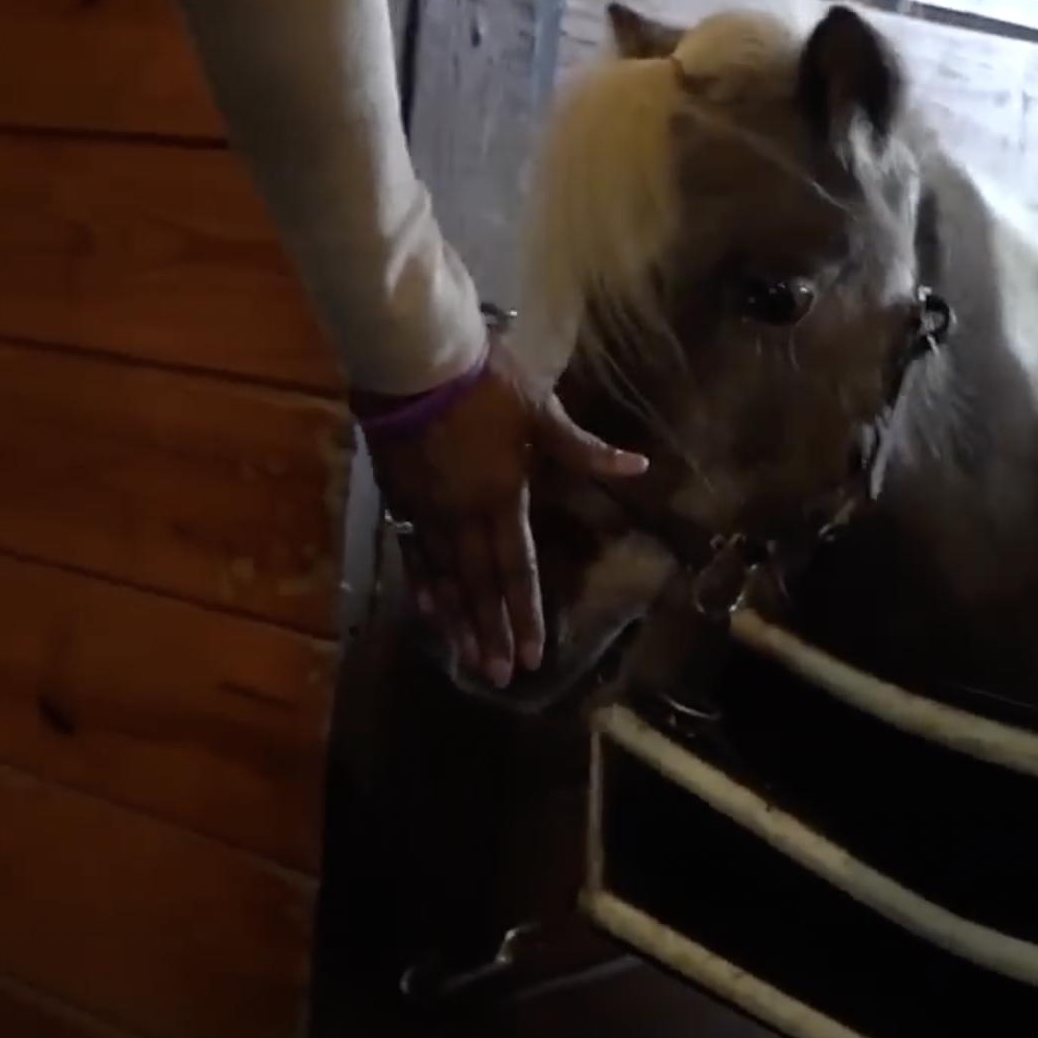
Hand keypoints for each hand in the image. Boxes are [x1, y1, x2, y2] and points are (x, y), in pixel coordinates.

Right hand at [366, 338, 646, 686]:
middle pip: (480, 586)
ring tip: (466, 662)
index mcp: (503, 498)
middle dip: (491, 633)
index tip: (533, 656)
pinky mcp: (399, 501)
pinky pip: (411, 553)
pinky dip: (420, 586)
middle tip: (498, 678)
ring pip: (445, 579)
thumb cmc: (485, 382)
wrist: (414, 360)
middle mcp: (465, 517)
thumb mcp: (542, 411)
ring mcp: (428, 512)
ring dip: (457, 623)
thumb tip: (639, 468)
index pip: (518, 569)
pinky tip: (427, 613)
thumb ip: (584, 450)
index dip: (526, 613)